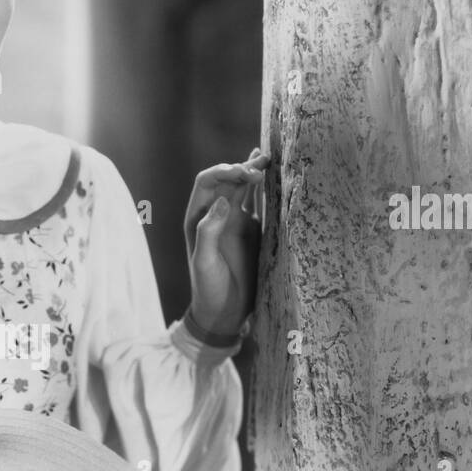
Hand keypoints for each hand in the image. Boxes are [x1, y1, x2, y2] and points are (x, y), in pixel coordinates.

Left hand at [183, 147, 268, 337]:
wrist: (224, 312)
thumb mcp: (205, 262)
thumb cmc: (208, 289)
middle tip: (262, 167)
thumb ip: (209, 232)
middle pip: (228, 179)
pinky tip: (272, 172)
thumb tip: (224, 201)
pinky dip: (264, 187)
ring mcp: (235, 221)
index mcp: (198, 217)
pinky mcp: (253, 230)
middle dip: (242, 168)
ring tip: (270, 158)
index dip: (224, 171)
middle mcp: (216, 214)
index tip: (243, 173)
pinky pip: (258, 202)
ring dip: (254, 171)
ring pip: (244, 187)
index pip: (208, 182)